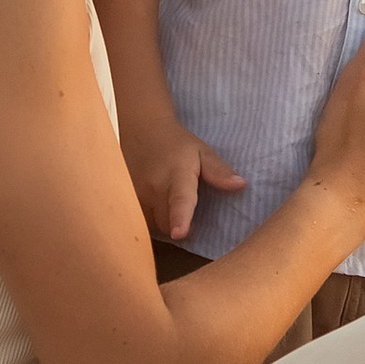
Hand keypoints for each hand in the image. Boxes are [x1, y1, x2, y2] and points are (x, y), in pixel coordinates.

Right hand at [128, 121, 247, 244]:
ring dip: (161, 223)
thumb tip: (241, 185)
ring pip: (150, 226)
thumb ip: (218, 171)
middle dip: (177, 225)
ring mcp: (134, 195)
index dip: (180, 218)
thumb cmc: (177, 144)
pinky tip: (152, 206)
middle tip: (185, 212)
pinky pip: (138, 221)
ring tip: (166, 204)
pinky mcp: (123, 201)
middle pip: (166, 224)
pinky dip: (147, 220)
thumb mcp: (201, 152)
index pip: (180, 200)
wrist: (141, 129)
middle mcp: (152, 187)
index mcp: (176, 175)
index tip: (180, 233)